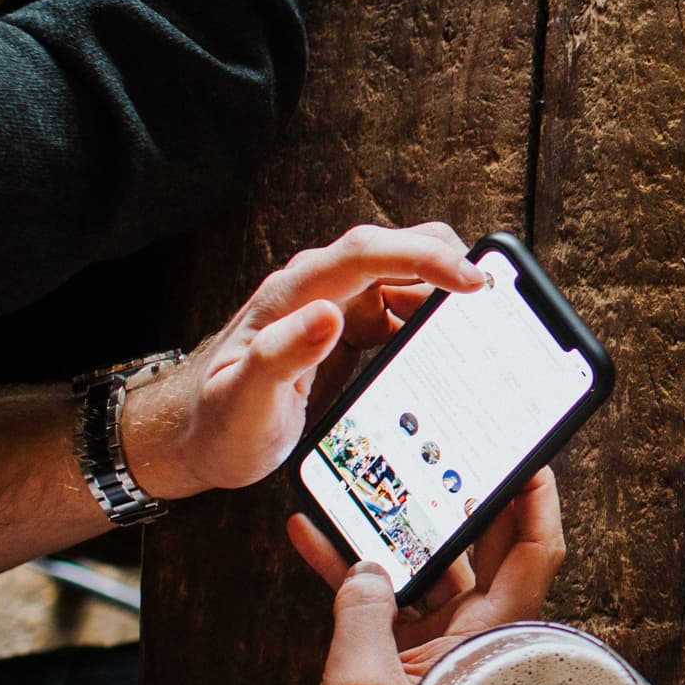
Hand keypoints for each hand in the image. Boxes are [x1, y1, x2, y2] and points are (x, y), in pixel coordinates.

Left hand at [122, 222, 487, 500]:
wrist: (198, 436)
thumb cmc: (219, 422)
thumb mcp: (246, 400)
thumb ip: (282, 355)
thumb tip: (328, 314)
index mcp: (294, 295)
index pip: (368, 253)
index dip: (424, 258)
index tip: (470, 280)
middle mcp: (318, 287)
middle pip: (395, 248)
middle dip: (446, 264)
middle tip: (486, 304)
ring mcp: (335, 302)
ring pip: (405, 275)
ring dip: (442, 296)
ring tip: (473, 333)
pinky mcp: (349, 324)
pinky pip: (401, 306)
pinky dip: (431, 318)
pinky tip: (445, 346)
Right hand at [289, 467, 565, 664]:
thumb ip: (362, 611)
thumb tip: (366, 569)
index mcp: (488, 640)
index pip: (532, 553)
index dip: (537, 500)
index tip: (531, 455)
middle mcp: (473, 640)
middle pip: (482, 552)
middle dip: (466, 498)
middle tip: (452, 448)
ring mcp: (438, 651)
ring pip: (429, 572)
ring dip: (395, 531)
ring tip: (367, 481)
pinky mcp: (403, 664)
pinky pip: (386, 602)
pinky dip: (354, 574)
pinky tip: (315, 541)